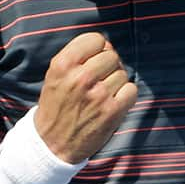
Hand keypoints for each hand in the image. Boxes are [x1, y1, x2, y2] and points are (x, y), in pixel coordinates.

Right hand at [34, 32, 137, 162]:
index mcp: (63, 65)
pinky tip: (112, 103)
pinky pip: (131, 90)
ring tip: (101, 95)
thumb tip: (107, 44)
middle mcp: (81, 77)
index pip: (95, 39)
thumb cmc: (56, 106)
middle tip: (98, 80)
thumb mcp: (55, 75)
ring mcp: (98, 95)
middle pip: (111, 55)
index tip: (92, 61)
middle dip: (107, 66)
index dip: (97, 49)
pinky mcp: (112, 111)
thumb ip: (77, 56)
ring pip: (122, 73)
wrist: (53, 144)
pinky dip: (126, 95)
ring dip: (115, 83)